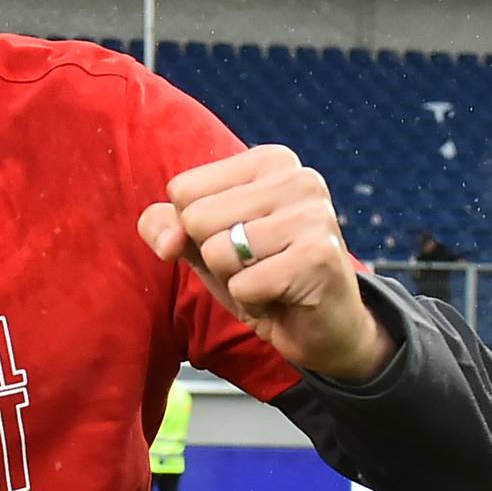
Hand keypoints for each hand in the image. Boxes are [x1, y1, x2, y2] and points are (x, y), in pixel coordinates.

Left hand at [138, 144, 393, 382]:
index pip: (183, 190)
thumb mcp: (205, 244)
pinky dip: (253, 302)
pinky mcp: (318, 256)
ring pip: (218, 251)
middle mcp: (298, 177)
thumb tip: (167, 241)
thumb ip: (168, 227)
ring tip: (269, 280)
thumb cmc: (262, 276)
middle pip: (197, 219)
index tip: (239, 242)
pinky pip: (243, 284)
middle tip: (256, 266)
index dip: (197, 230)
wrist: (325, 329)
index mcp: (269, 161)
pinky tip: (283, 297)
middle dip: (216, 257)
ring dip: (235, 281)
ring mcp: (312, 214)